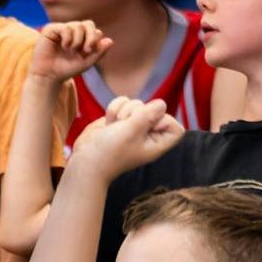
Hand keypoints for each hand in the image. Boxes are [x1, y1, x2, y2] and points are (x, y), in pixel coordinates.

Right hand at [30, 21, 112, 82]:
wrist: (49, 76)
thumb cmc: (66, 69)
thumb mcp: (86, 63)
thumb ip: (98, 52)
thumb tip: (110, 41)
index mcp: (82, 38)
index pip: (95, 31)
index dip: (95, 40)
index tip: (89, 52)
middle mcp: (73, 31)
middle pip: (88, 23)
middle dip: (90, 36)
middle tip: (86, 49)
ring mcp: (62, 29)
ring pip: (78, 25)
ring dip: (77, 40)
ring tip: (70, 50)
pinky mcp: (51, 29)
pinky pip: (65, 27)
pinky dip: (67, 38)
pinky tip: (63, 46)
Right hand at [71, 96, 185, 176]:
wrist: (86, 159)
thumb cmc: (110, 151)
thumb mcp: (131, 132)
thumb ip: (147, 115)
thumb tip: (162, 103)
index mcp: (156, 144)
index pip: (176, 128)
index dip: (166, 121)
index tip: (151, 124)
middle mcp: (147, 134)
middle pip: (155, 110)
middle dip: (138, 112)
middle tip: (126, 125)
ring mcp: (133, 126)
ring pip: (137, 104)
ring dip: (123, 111)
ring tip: (115, 126)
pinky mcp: (119, 120)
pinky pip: (123, 103)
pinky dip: (114, 109)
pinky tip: (108, 123)